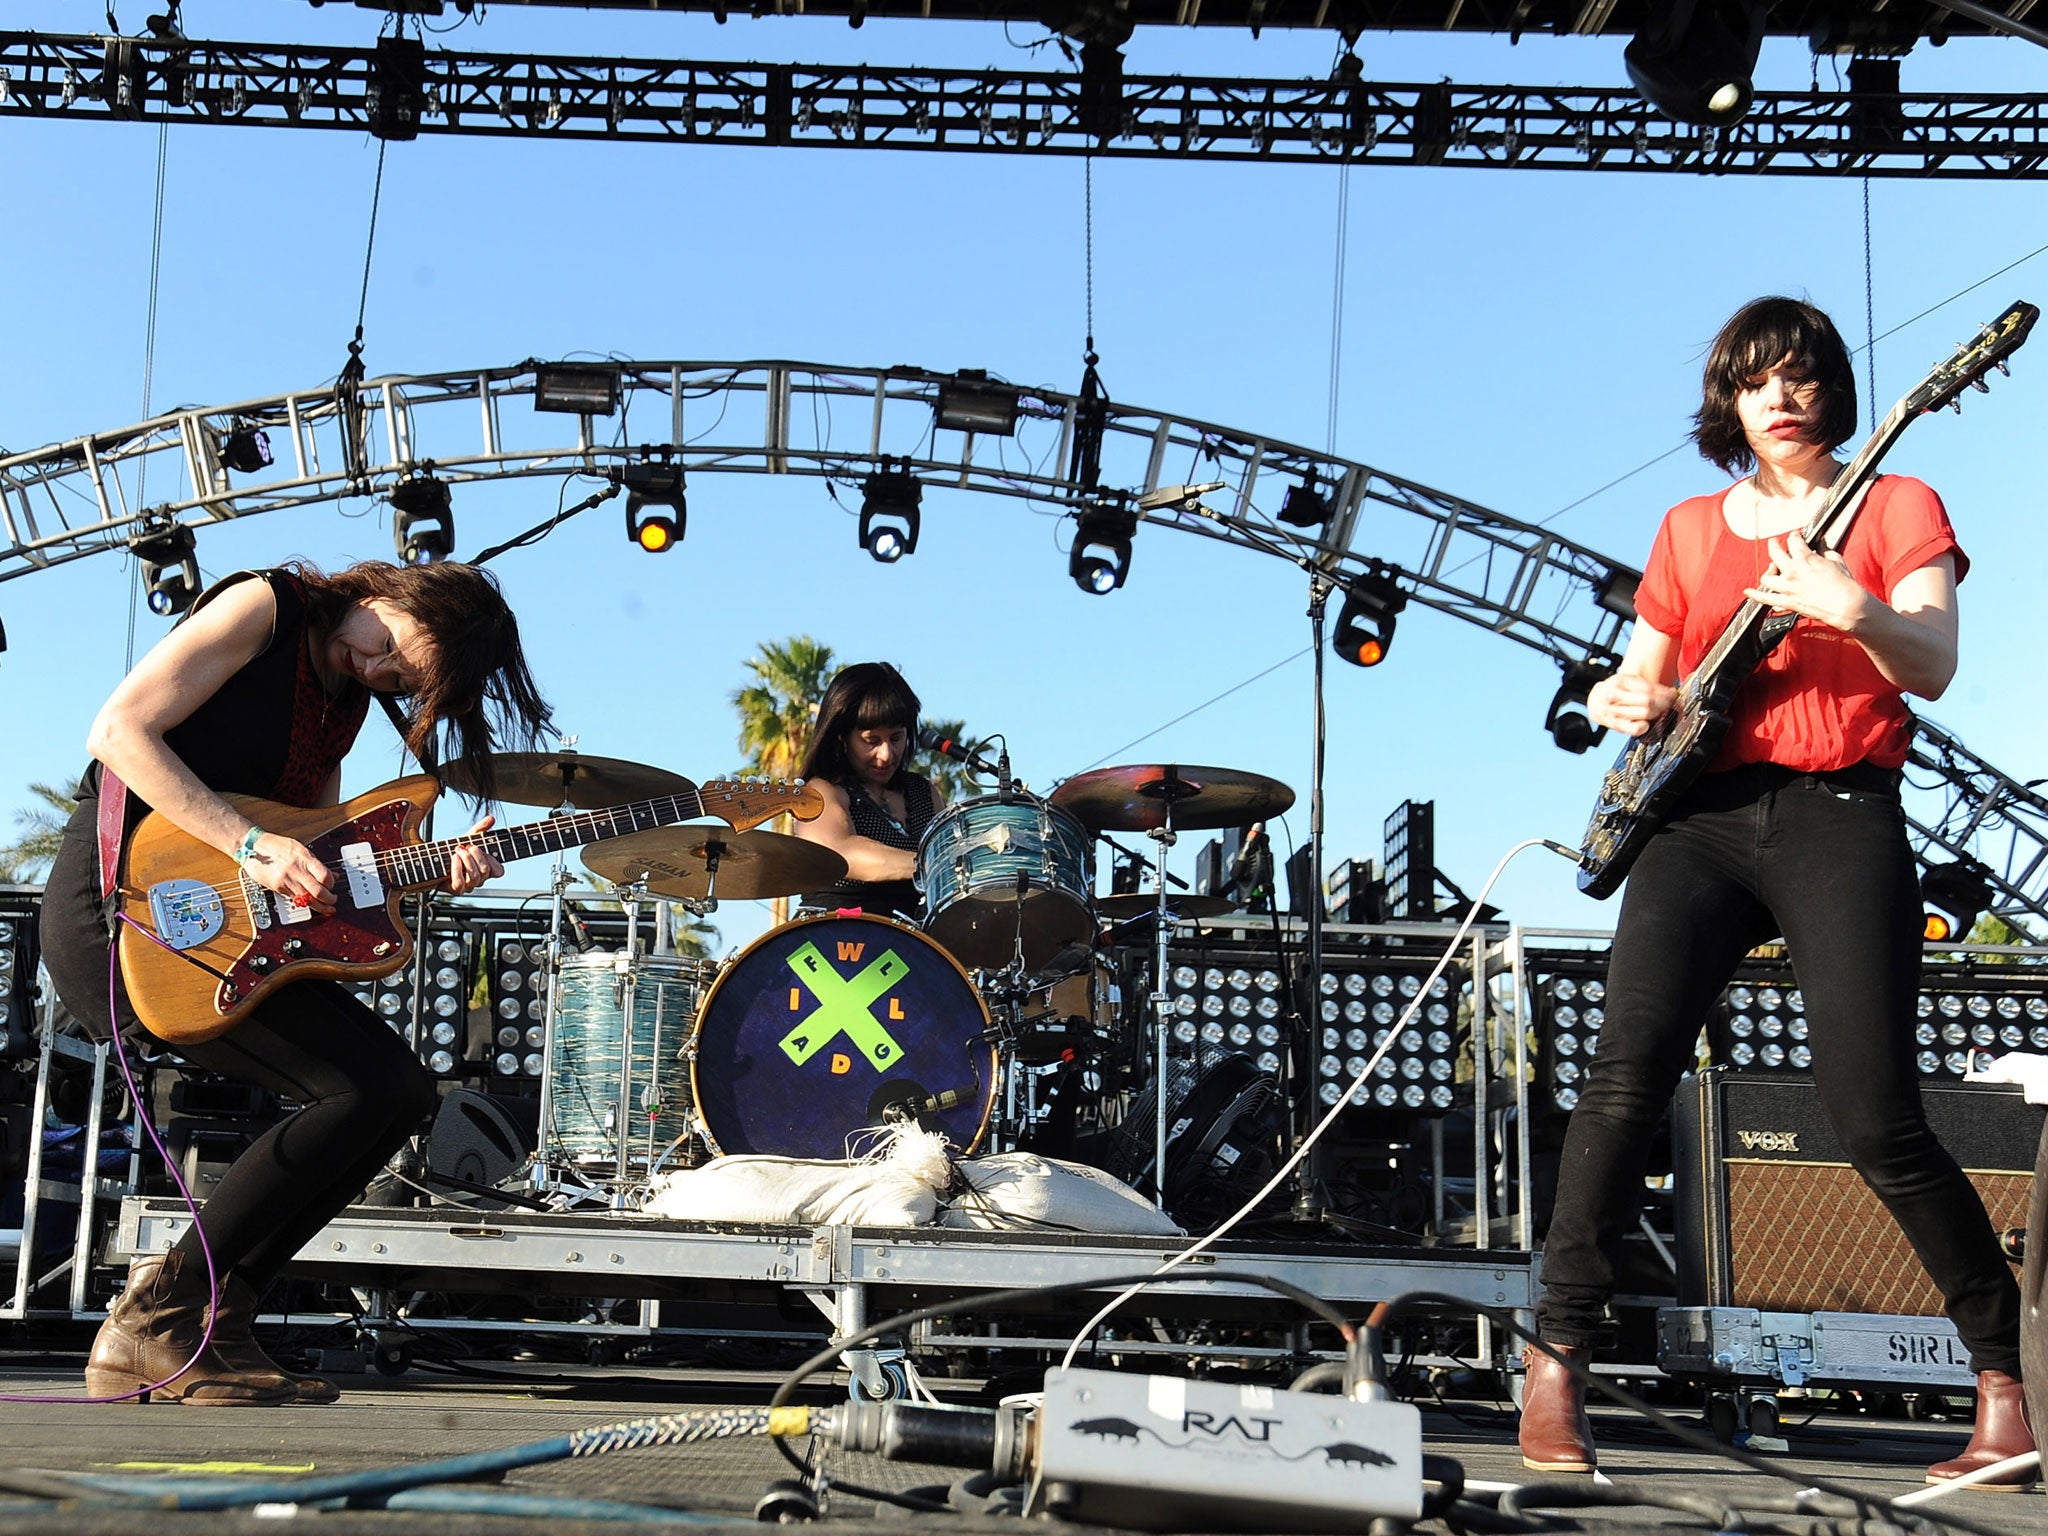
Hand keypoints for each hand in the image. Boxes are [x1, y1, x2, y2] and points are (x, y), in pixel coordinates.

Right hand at [242, 834, 335, 916]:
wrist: (252, 846)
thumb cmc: (276, 846)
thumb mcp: (299, 849)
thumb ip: (315, 863)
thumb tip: (332, 874)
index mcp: (304, 858)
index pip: (325, 876)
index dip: (331, 884)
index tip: (333, 886)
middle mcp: (296, 870)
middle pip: (318, 891)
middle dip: (329, 899)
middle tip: (332, 901)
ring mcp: (286, 879)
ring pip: (307, 899)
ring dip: (319, 906)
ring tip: (325, 908)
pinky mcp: (277, 887)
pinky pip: (294, 898)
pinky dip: (304, 902)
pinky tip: (309, 903)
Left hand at [446, 815, 502, 894]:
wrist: (433, 861)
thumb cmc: (454, 850)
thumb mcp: (468, 838)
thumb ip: (480, 829)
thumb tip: (491, 818)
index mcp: (485, 869)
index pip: (499, 871)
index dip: (494, 860)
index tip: (481, 847)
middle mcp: (478, 880)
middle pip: (486, 871)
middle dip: (477, 855)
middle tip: (467, 846)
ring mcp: (467, 886)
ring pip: (475, 877)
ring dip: (467, 860)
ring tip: (458, 850)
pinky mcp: (454, 889)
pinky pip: (460, 883)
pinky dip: (457, 869)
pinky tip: (454, 858)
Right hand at [1587, 672, 1678, 737]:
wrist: (1595, 700)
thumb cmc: (1615, 690)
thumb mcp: (1629, 681)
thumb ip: (1648, 686)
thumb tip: (1671, 693)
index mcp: (1619, 682)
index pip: (1649, 689)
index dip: (1665, 693)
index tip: (1673, 694)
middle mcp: (1614, 696)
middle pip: (1648, 701)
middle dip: (1664, 703)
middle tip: (1671, 703)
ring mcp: (1613, 711)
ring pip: (1644, 714)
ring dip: (1658, 713)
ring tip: (1663, 711)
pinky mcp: (1615, 725)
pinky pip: (1635, 729)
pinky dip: (1645, 726)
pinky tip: (1647, 723)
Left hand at [1743, 531, 1874, 632]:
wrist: (1846, 605)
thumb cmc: (1844, 584)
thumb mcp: (1836, 560)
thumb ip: (1825, 552)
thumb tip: (1821, 548)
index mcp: (1806, 558)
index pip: (1794, 541)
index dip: (1794, 535)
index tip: (1795, 535)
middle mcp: (1793, 571)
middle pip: (1775, 552)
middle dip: (1774, 544)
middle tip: (1775, 542)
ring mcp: (1788, 587)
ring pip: (1767, 575)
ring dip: (1768, 570)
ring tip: (1772, 567)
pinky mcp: (1787, 602)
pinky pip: (1765, 598)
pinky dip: (1755, 595)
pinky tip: (1748, 592)